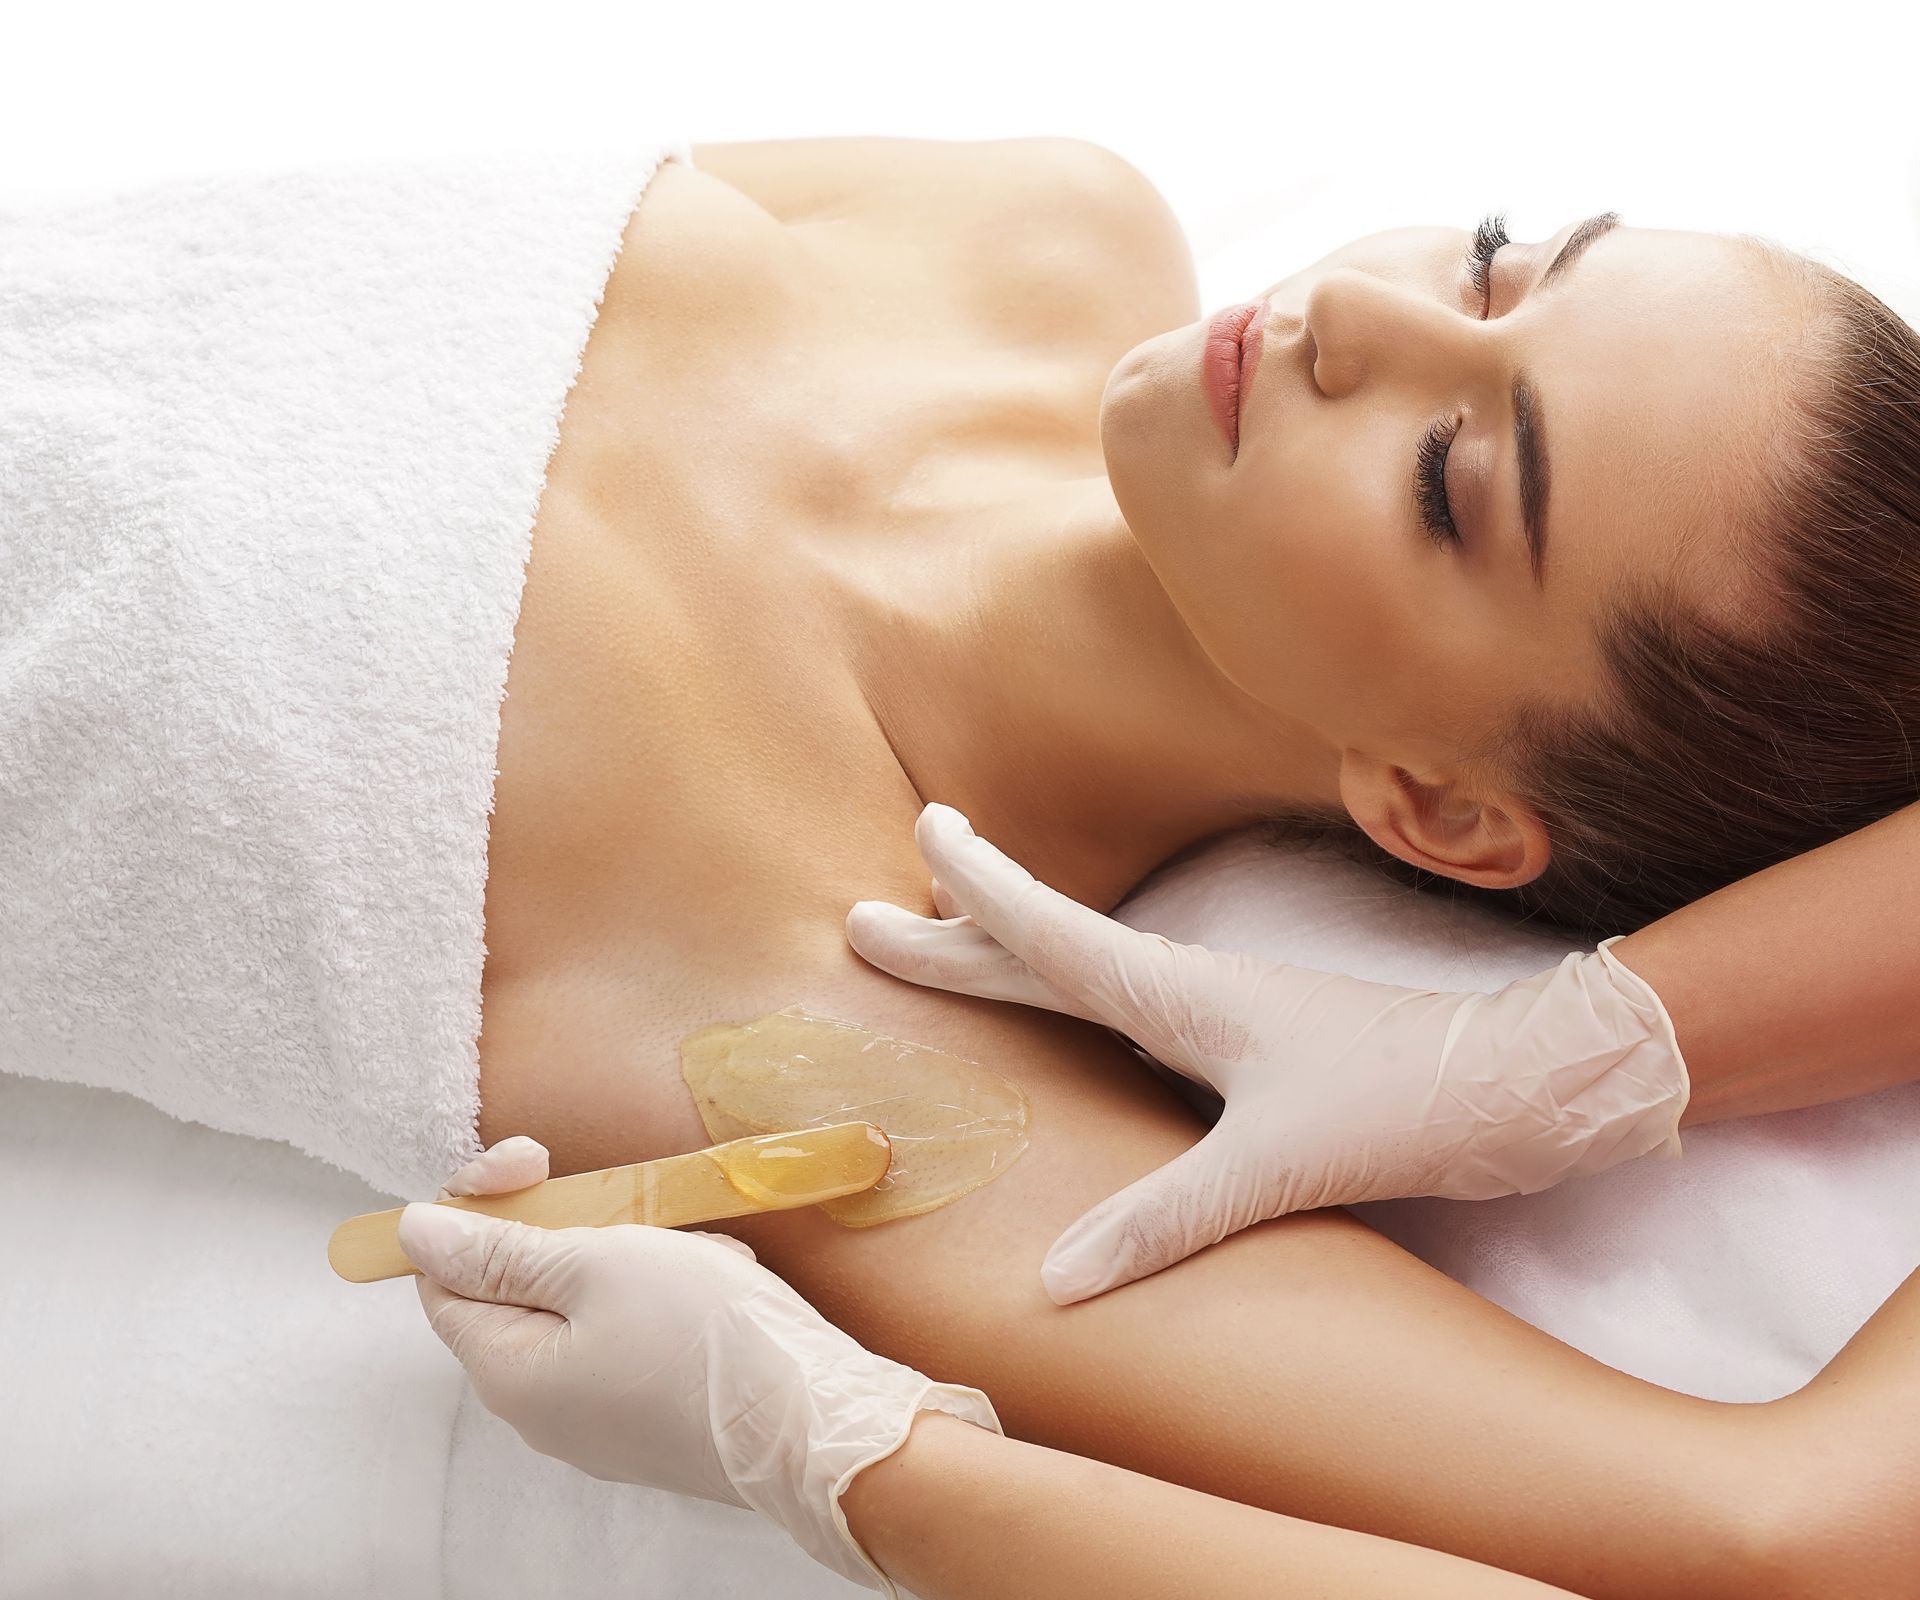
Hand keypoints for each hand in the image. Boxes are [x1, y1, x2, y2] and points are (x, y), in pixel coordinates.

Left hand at [396, 1136, 1001, 1594]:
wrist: (817, 1422)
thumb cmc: (708, 1337)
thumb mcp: (600, 1262)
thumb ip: (503, 1247)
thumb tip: (414, 1232)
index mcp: (508, 1372)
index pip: (443, 1278)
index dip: (476, 1205)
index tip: (535, 1156)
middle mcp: (542, 1410)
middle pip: (518, 1291)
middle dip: (571, 1227)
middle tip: (628, 1202)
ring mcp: (602, 1422)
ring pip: (585, 1308)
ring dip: (628, 1256)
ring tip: (693, 1250)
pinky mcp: (656, 1420)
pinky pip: (634, 1338)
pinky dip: (665, 1295)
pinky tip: (715, 1283)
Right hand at [845, 803, 1690, 1304]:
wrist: (1520, 1083)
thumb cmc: (1405, 1101)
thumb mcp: (1281, 1162)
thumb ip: (1165, 1218)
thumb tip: (1055, 1280)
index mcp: (1180, 992)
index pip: (1053, 934)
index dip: (981, 893)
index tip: (925, 829)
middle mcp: (1188, 990)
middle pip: (1047, 952)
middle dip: (959, 933)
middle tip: (872, 915)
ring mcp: (1218, 1016)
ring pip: (1084, 981)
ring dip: (1011, 963)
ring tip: (948, 952)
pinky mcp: (1250, 1050)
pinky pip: (1126, 1017)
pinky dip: (1071, 1010)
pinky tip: (1071, 1035)